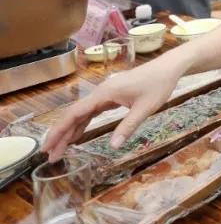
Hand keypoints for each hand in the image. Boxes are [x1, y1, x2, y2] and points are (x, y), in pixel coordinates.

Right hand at [42, 56, 184, 160]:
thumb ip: (128, 126)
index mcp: (104, 93)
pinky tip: (77, 136)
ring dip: (71, 131)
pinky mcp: (112, 96)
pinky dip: (83, 124)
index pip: (75, 113)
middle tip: (50, 155)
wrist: (169, 67)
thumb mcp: (145, 108)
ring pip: (82, 114)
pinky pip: (93, 112)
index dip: (59, 130)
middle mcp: (101, 92)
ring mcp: (106, 93)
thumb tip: (113, 146)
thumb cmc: (158, 85)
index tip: (47, 146)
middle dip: (61, 134)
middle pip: (74, 114)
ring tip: (60, 150)